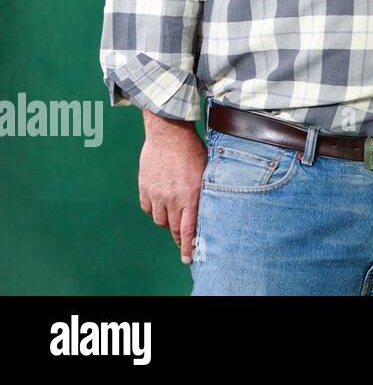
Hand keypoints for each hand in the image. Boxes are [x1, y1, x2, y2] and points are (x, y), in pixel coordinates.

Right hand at [138, 109, 206, 263]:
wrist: (168, 133)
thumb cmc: (192, 149)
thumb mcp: (206, 171)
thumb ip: (204, 192)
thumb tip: (207, 208)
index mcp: (191, 194)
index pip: (189, 229)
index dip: (188, 247)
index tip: (188, 259)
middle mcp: (172, 198)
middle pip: (174, 228)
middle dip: (180, 238)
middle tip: (183, 243)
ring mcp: (156, 194)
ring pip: (160, 220)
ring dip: (168, 222)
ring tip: (175, 218)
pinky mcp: (145, 188)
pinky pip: (148, 208)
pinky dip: (155, 211)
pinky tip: (162, 205)